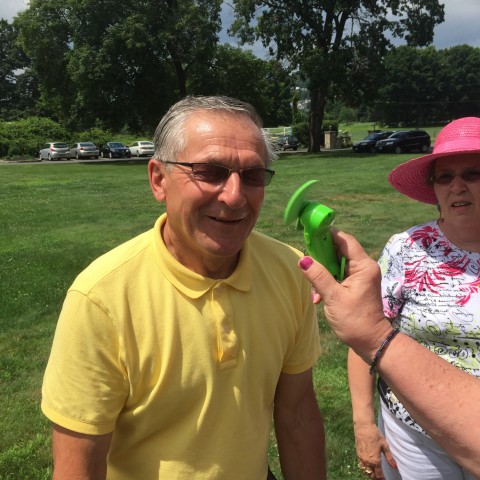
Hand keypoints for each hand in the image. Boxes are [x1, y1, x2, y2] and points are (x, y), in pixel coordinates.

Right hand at [298, 229, 391, 361]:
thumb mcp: (333, 297)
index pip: (345, 240)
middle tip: (307, 264)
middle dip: (321, 258)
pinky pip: (338, 275)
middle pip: (339, 251)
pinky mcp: (356, 284)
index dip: (329, 234)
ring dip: (322, 274)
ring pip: (336, 264)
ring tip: (315, 292)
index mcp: (363, 266)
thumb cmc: (355, 321)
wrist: (371, 342)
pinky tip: (319, 297)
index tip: (311, 233)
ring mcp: (360, 276)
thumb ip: (318, 276)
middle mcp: (364, 267)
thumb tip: (303, 259)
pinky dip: (327, 282)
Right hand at [354, 423, 396, 479]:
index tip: (385, 479)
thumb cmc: (375, 435)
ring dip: (370, 474)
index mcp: (375, 461)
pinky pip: (361, 466)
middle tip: (381, 476)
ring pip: (366, 471)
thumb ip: (389, 458)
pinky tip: (368, 466)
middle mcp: (367, 462)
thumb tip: (395, 467)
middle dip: (376, 477)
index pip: (379, 475)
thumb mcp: (385, 445)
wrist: (363, 427)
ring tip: (375, 472)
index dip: (382, 479)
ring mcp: (361, 458)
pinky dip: (365, 469)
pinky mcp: (358, 454)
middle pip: (371, 475)